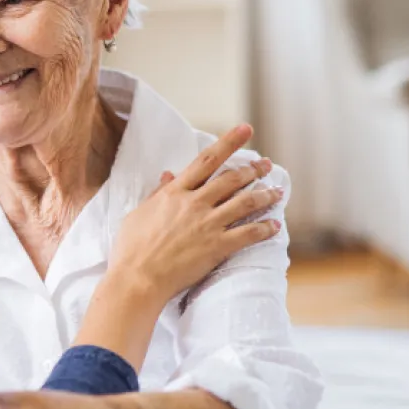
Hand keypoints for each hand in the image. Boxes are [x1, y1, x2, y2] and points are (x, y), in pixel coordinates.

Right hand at [73, 124, 282, 367]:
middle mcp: (194, 204)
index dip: (228, 142)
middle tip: (267, 165)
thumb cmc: (131, 249)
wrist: (137, 278)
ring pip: (245, 202)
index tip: (246, 129)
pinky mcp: (217, 247)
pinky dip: (265, 228)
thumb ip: (158, 193)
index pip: (206, 160)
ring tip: (277, 192)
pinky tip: (275, 225)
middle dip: (253, 169)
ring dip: (264, 195)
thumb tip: (168, 175)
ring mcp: (208, 225)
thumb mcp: (139, 214)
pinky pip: (248, 233)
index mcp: (174, 193)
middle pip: (232, 179)